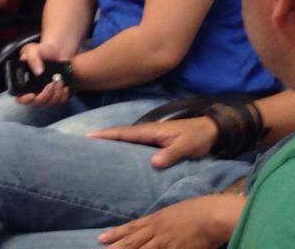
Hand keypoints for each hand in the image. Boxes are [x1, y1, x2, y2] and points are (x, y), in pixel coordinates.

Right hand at [15, 41, 71, 107]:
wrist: (57, 51)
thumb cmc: (42, 50)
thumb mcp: (32, 50)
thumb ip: (32, 59)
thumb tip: (38, 72)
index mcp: (24, 83)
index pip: (21, 98)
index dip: (25, 100)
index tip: (32, 95)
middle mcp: (34, 91)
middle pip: (37, 103)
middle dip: (45, 95)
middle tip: (51, 83)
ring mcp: (45, 94)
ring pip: (50, 104)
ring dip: (56, 94)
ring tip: (59, 80)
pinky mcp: (56, 94)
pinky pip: (60, 102)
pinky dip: (63, 95)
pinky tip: (64, 86)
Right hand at [87, 116, 218, 168]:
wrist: (210, 131)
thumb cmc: (197, 138)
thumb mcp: (186, 146)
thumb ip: (171, 154)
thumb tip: (153, 162)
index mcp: (151, 131)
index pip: (125, 133)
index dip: (107, 134)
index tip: (89, 136)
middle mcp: (147, 132)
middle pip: (121, 134)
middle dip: (103, 137)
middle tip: (83, 143)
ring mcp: (151, 136)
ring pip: (126, 139)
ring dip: (111, 141)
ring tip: (94, 149)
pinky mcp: (155, 142)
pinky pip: (134, 144)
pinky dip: (122, 146)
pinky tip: (118, 154)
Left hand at [98, 195, 243, 247]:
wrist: (212, 214)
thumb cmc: (198, 211)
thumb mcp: (174, 213)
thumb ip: (162, 221)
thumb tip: (152, 225)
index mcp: (156, 219)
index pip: (131, 227)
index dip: (116, 233)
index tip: (101, 238)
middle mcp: (157, 230)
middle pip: (132, 241)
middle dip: (116, 246)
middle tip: (101, 248)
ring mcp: (165, 241)